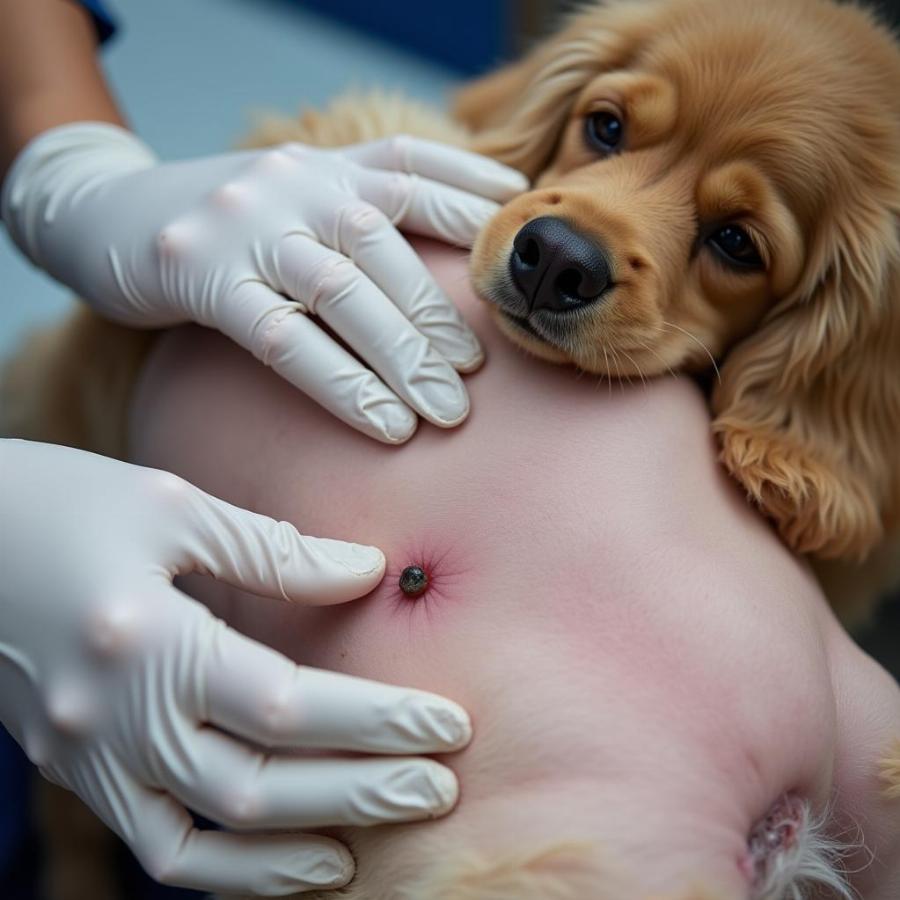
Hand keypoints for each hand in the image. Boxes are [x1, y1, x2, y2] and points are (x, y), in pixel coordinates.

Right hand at [0, 440, 471, 895]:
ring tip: (370, 844)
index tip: (448, 724)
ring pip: (202, 841)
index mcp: (144, 641)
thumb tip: (369, 575)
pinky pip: (154, 844)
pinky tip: (279, 854)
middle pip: (257, 785)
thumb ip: (274, 550)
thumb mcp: (172, 505)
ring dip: (295, 849)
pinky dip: (223, 865)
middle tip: (439, 788)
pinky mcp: (72, 769)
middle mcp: (112, 717)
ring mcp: (85, 757)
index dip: (376, 720)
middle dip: (360, 792)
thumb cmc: (64, 502)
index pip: (286, 705)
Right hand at [2, 124, 526, 441]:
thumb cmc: (221, 228)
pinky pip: (283, 336)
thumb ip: (353, 217)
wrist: (103, 217)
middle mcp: (291, 181)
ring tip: (446, 411)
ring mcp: (244, 222)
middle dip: (439, 315)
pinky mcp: (200, 271)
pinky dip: (341, 384)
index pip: (410, 165)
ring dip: (403, 355)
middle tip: (478, 375)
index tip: (516, 246)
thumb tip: (433, 278)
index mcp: (320, 163)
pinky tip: (385, 426)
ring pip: (342, 290)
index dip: (470, 199)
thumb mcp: (287, 201)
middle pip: (385, 246)